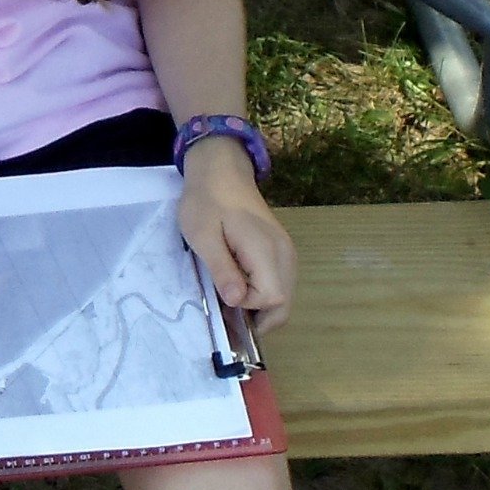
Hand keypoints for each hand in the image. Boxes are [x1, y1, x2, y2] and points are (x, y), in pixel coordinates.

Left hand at [180, 138, 296, 331]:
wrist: (221, 171)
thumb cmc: (206, 201)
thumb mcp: (203, 236)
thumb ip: (222, 269)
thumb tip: (237, 302)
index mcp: (267, 251)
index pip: (271, 299)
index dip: (247, 306)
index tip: (222, 294)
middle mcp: (285, 254)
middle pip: (285, 305)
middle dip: (258, 318)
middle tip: (227, 312)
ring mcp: (286, 252)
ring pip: (284, 297)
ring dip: (260, 307)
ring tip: (230, 298)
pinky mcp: (281, 250)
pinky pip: (279, 283)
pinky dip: (263, 293)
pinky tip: (240, 285)